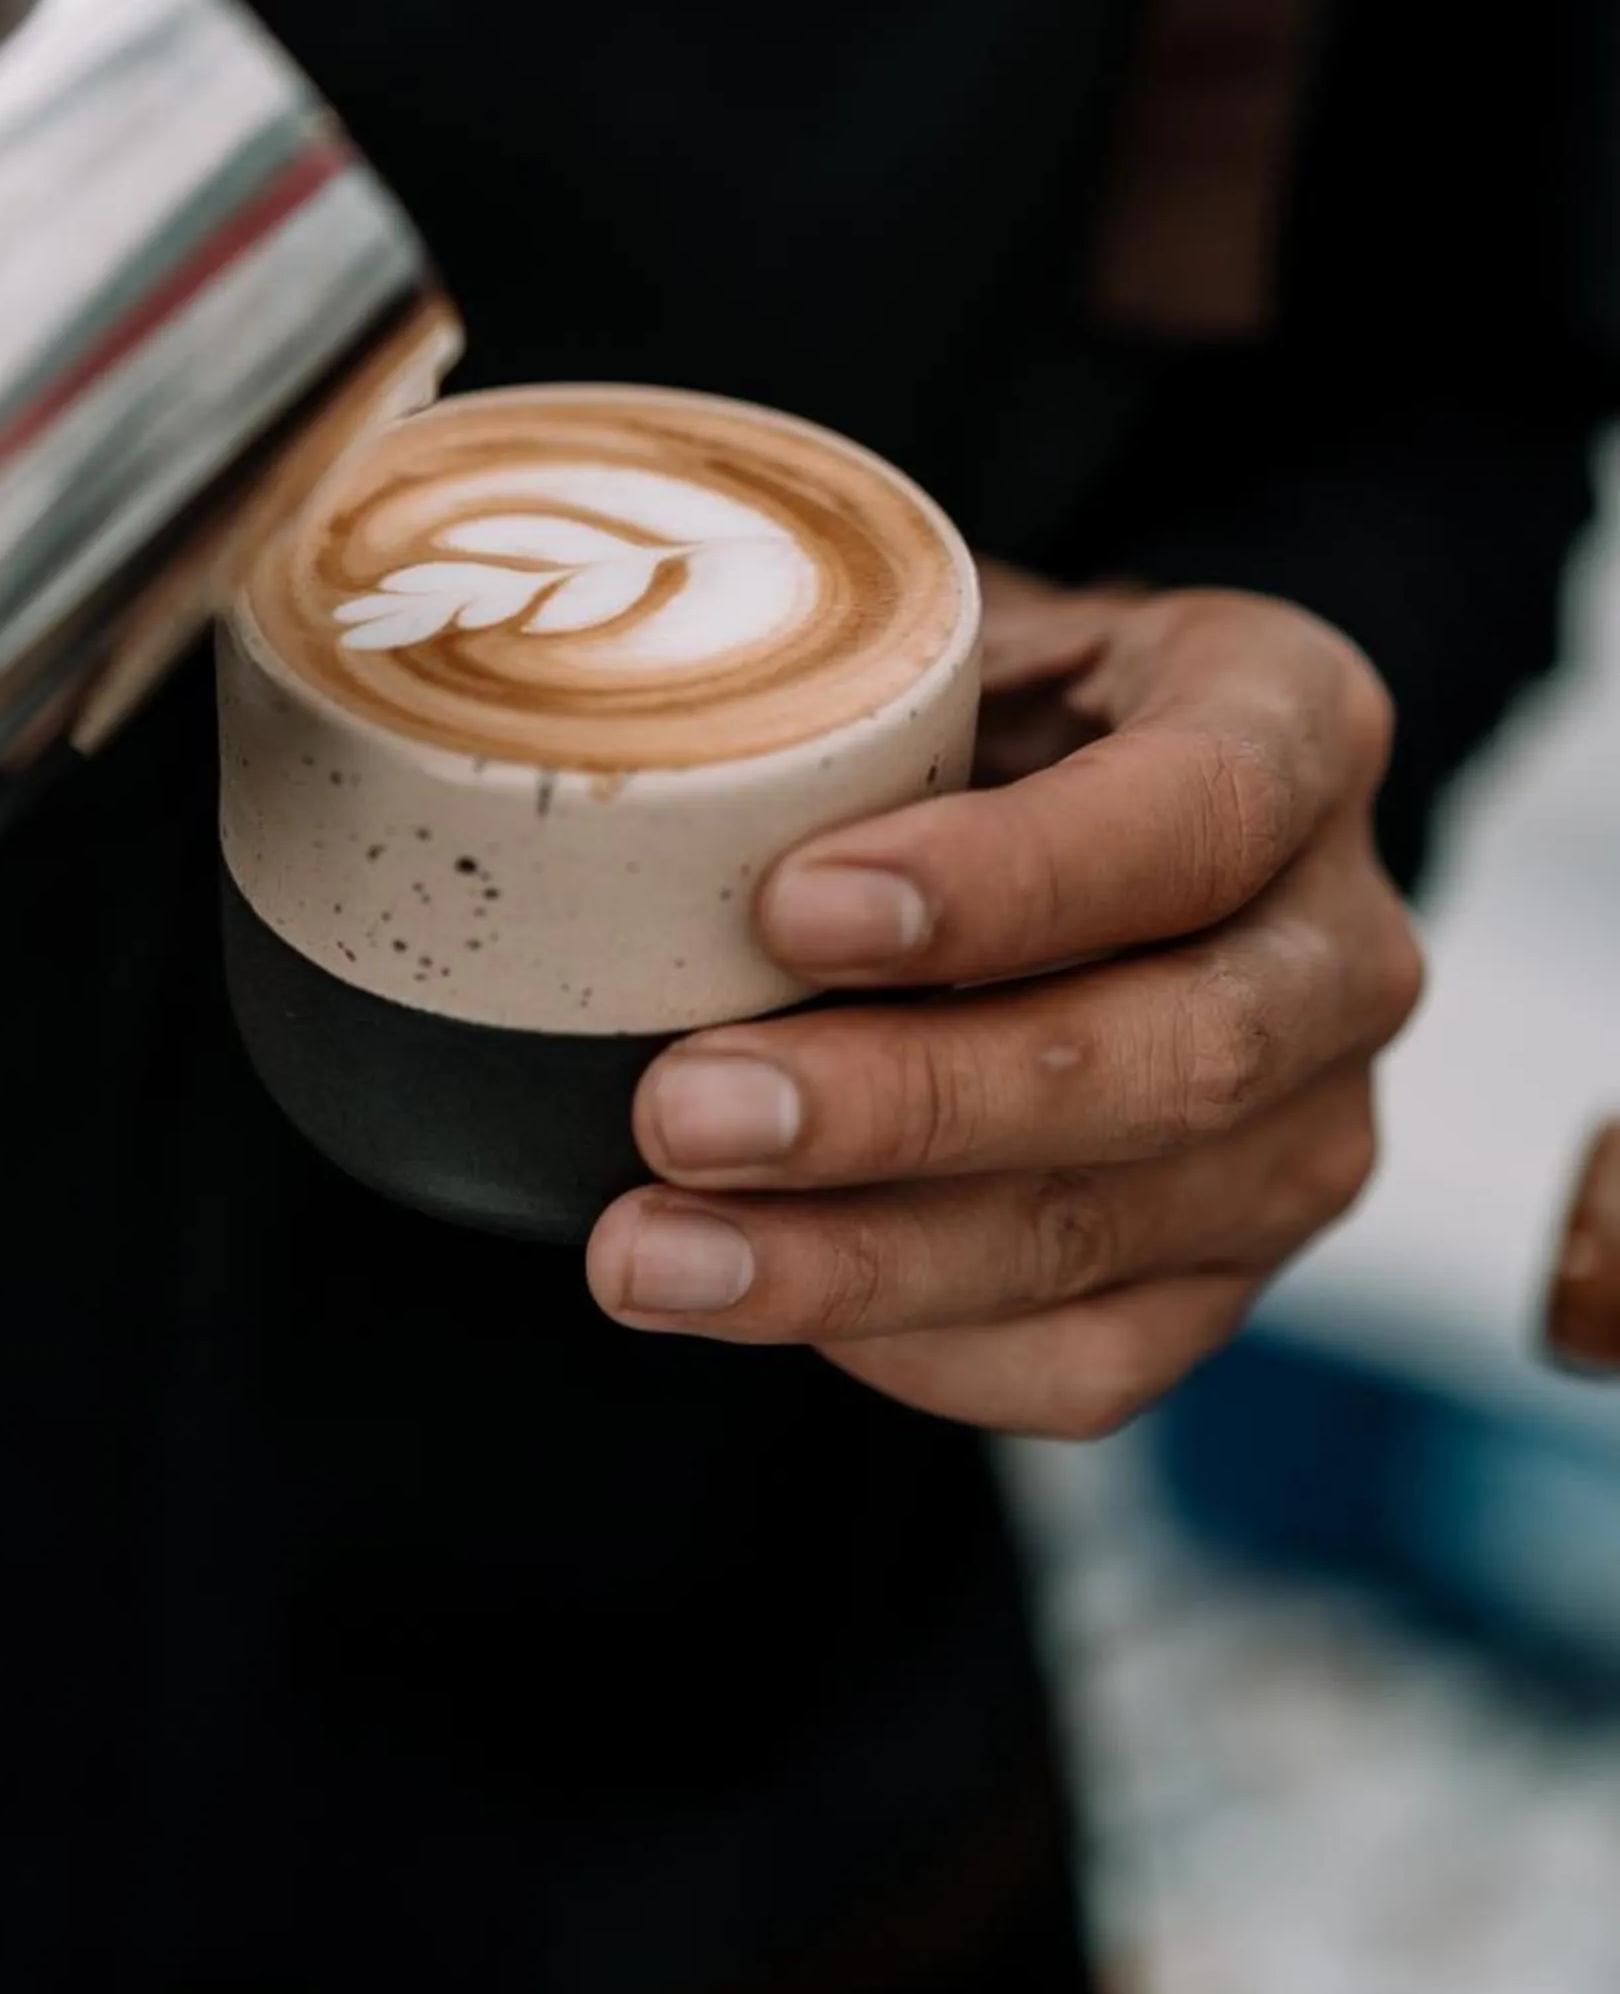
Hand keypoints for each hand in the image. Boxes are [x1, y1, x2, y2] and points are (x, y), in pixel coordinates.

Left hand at [586, 565, 1423, 1436]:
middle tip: (683, 1109)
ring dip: (857, 1258)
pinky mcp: (1243, 1272)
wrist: (1079, 811)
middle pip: (1173, 1055)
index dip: (1007, 881)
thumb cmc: (991, 707)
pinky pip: (1096, 1361)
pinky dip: (915, 1350)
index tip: (793, 909)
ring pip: (1110, 1231)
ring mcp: (1313, 1130)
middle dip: (908, 1102)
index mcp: (1299, 726)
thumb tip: (653, 743)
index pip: (1197, 815)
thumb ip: (862, 677)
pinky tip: (758, 1301)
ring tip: (649, 1249)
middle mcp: (1345, 946)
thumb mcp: (952, 631)